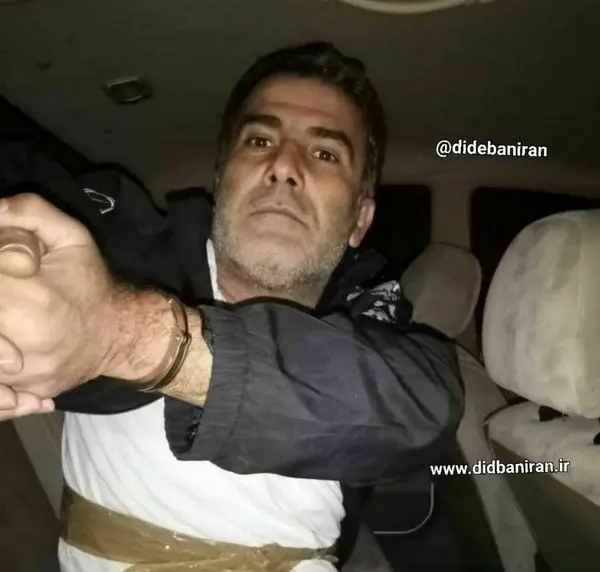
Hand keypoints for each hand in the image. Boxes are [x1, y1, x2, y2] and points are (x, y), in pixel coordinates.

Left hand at [0, 193, 118, 398]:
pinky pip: (2, 387)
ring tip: (14, 314)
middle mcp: (25, 346)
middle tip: (11, 293)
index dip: (0, 268)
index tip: (13, 270)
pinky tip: (13, 348)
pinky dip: (4, 367)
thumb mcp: (73, 236)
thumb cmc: (91, 282)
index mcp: (34, 300)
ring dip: (0, 331)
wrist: (120, 331)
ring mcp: (26, 377)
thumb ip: (30, 213)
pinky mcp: (28, 393)